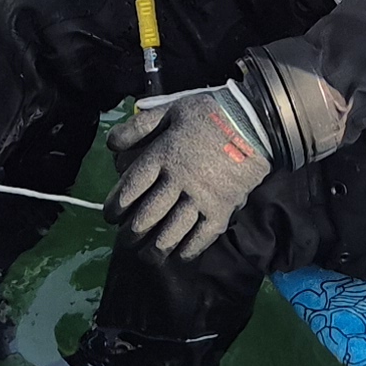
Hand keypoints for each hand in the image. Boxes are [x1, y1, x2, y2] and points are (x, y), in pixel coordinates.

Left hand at [106, 81, 279, 260]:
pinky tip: (179, 256)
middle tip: (125, 239)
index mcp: (162, 155)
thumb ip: (138, 127)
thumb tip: (111, 147)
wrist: (255, 121)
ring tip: (146, 255)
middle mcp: (178, 181)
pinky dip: (188, 250)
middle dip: (131, 232)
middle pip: (147, 215)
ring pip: (171, 232)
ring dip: (155, 248)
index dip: (116, 205)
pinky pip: (202, 237)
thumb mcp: (170, 109)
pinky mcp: (222, 209)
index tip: (110, 216)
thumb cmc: (210, 112)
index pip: (130, 187)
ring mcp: (201, 198)